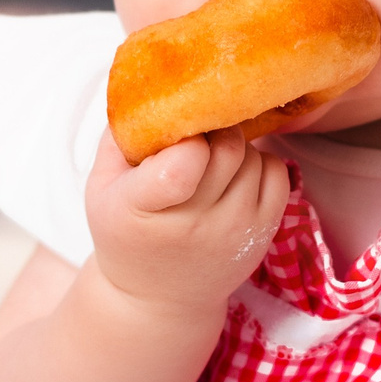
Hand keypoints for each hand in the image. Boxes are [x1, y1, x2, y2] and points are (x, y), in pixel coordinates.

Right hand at [84, 128, 288, 317]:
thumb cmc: (126, 231)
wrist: (158, 298)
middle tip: (197, 135)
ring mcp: (234, 232)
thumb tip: (149, 83)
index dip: (187, 137)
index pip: (184, 164)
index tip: (177, 135)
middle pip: (228, 148)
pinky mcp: (262, 234)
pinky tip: (234, 175)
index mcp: (143, 210)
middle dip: (213, 130)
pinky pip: (278, 173)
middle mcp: (194, 225)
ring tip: (211, 160)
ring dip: (235, 147)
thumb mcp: (102, 187)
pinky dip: (259, 164)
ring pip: (253, 157)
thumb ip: (122, 134)